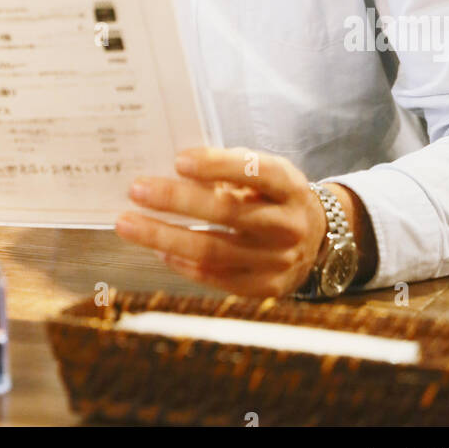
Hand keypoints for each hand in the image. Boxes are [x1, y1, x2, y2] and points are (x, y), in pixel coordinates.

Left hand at [115, 146, 330, 297]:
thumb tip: (172, 166)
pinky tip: (159, 250)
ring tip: (129, 223)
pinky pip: (219, 277)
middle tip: (137, 189)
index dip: (217, 165)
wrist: (318, 240)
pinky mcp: (267, 288)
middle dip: (177, 200)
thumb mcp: (265, 173)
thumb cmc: (275, 196)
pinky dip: (184, 264)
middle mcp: (288, 225)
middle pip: (227, 212)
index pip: (255, 171)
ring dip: (165, 236)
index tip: (178, 160)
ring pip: (215, 250)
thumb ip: (228, 168)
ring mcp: (279, 261)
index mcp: (289, 186)